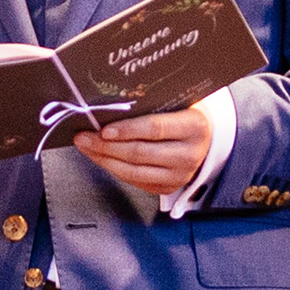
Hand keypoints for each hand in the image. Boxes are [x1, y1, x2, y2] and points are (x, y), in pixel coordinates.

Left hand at [73, 106, 211, 194]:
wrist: (206, 138)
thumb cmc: (184, 113)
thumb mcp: (175, 101)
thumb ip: (150, 103)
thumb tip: (109, 103)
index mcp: (194, 127)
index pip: (154, 129)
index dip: (126, 130)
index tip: (103, 129)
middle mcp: (189, 155)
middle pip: (139, 153)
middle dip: (106, 146)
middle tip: (83, 136)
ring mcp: (180, 176)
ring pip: (133, 171)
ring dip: (104, 159)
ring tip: (85, 146)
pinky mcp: (168, 188)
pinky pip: (134, 180)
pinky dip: (113, 168)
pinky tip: (100, 157)